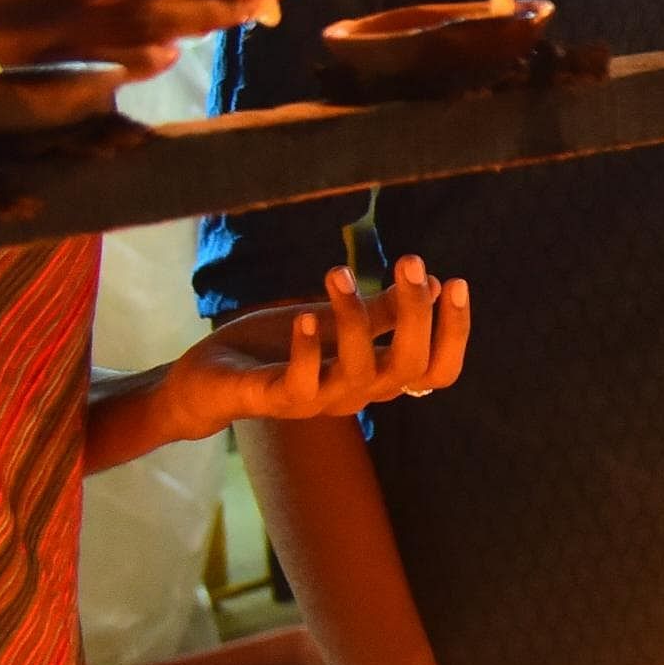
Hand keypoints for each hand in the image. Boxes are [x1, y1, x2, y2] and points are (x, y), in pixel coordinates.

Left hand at [181, 260, 472, 427]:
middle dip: (417, 315)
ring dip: (355, 320)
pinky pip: (303, 383)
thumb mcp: (336, 320)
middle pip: (410, 368)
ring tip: (339, 274)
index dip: (454, 332)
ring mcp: (318, 402)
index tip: (454, 281)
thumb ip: (382, 312)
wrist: (209, 378)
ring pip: (361, 373)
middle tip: (410, 262)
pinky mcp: (276, 401)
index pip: (437, 370)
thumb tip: (434, 282)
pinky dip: (307, 349)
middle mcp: (357, 394)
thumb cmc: (276, 348)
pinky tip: (305, 316)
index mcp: (376, 377)